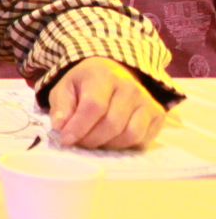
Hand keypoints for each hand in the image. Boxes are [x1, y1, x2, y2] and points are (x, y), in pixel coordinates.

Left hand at [47, 57, 167, 149]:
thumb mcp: (65, 88)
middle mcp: (130, 87)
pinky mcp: (158, 114)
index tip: (66, 139)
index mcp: (104, 76)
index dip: (79, 127)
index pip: (94, 106)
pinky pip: (142, 140)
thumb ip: (61, 106)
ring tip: (94, 140)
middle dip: (91, 139)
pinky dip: (125, 146)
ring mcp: (147, 101)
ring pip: (130, 134)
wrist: (114, 72)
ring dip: (108, 145)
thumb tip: (61, 126)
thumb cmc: (85, 83)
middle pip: (112, 124)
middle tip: (79, 142)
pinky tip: (111, 139)